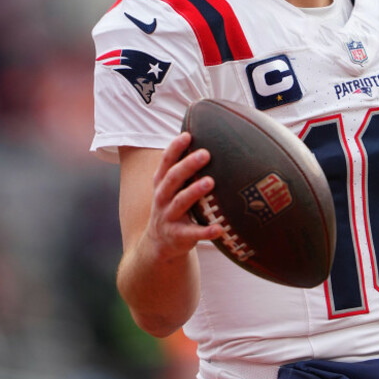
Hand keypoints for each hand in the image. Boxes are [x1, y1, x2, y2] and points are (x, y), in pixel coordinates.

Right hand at [146, 131, 223, 259]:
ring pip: (180, 202)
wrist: (159, 243)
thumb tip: (208, 142)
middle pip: (173, 179)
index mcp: (161, 183)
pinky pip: (193, 233)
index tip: (188, 135)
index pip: (166, 162)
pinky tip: (220, 228)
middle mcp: (162, 198)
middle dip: (187, 165)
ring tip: (210, 181)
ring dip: (194, 191)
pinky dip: (206, 231)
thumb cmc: (173, 206)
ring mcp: (168, 217)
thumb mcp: (172, 188)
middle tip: (205, 154)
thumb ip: (184, 170)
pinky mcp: (178, 236)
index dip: (175, 148)